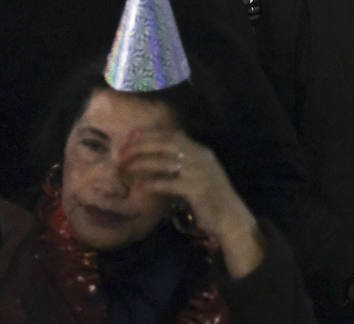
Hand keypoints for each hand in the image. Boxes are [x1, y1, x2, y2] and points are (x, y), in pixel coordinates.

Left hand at [122, 130, 263, 278]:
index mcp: (202, 152)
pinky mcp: (197, 189)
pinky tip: (141, 186)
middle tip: (123, 151)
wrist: (230, 218)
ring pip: (167, 162)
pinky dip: (154, 183)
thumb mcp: (198, 176)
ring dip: (143, 162)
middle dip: (143, 145)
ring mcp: (200, 172)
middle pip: (168, 144)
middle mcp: (202, 158)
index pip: (174, 135)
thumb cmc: (212, 199)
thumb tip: (155, 160)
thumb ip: (182, 166)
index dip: (151, 134)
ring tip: (126, 166)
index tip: (131, 136)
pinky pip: (170, 183)